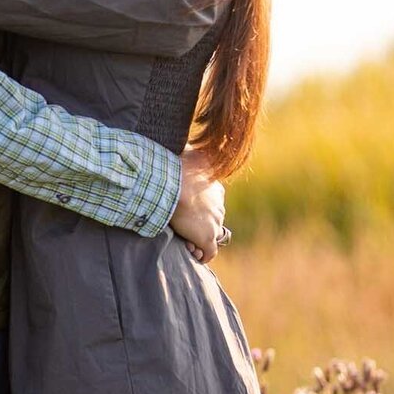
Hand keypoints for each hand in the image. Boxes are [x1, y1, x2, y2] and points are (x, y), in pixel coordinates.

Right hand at [170, 146, 226, 263]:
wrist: (174, 184)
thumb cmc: (176, 166)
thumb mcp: (188, 151)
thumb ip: (190, 150)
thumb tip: (187, 140)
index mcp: (216, 189)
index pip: (212, 202)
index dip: (201, 209)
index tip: (187, 212)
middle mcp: (219, 206)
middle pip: (213, 220)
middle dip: (200, 225)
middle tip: (185, 227)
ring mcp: (214, 222)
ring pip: (211, 235)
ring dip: (199, 239)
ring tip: (186, 240)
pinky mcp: (207, 237)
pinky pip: (209, 252)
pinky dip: (202, 254)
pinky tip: (192, 252)